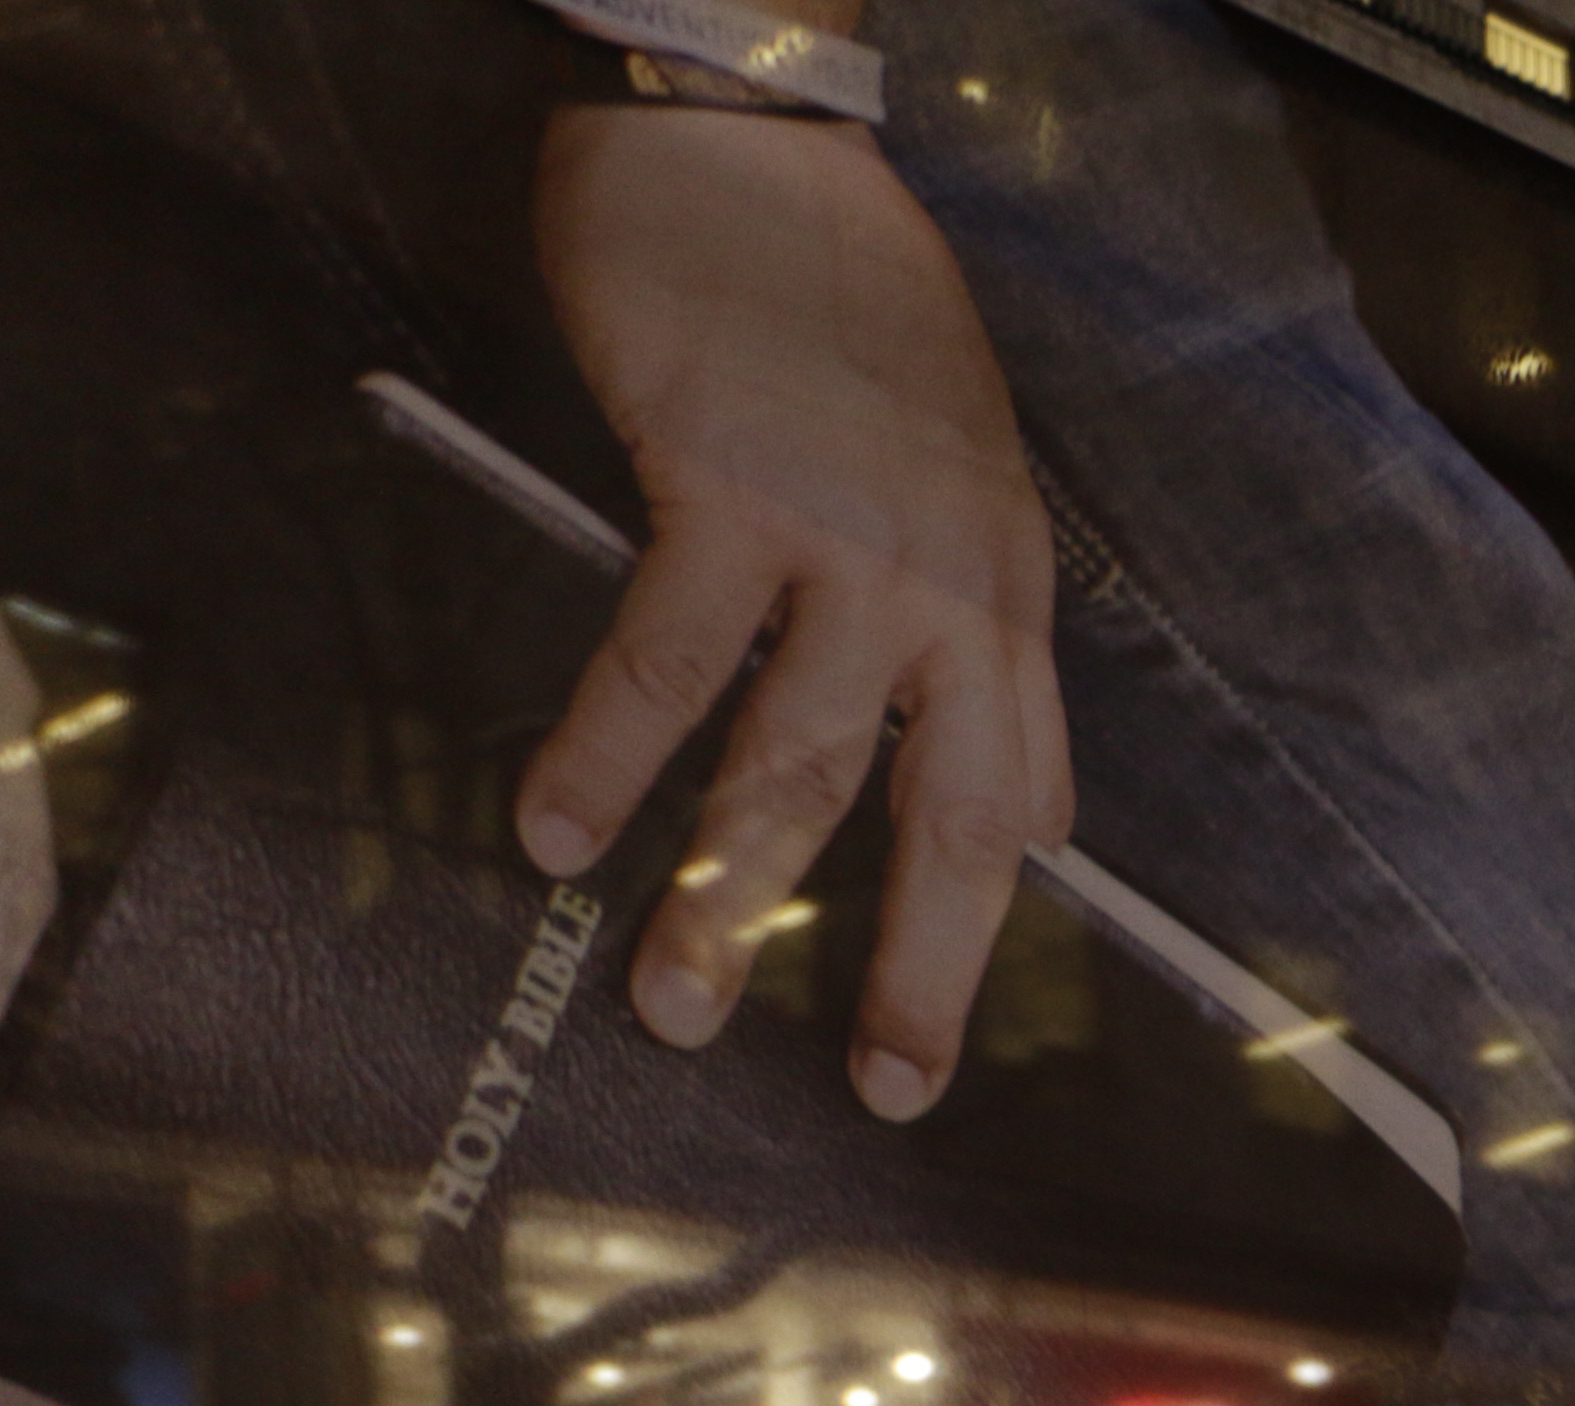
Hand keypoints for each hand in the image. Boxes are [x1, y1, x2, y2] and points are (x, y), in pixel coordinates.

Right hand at [520, 104, 1069, 1122]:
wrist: (760, 148)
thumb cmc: (842, 309)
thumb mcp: (957, 472)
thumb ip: (963, 621)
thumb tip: (1000, 780)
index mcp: (1006, 592)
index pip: (1018, 794)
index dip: (982, 923)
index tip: (939, 1030)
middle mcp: (952, 587)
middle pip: (946, 817)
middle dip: (916, 968)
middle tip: (885, 1087)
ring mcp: (848, 545)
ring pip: (797, 765)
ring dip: (726, 898)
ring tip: (675, 1002)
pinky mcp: (731, 492)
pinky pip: (667, 657)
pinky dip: (605, 753)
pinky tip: (556, 831)